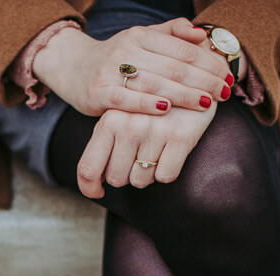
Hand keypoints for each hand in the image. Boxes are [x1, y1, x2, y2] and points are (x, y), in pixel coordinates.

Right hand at [33, 19, 231, 116]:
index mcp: (142, 35)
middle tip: (224, 93)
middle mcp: (127, 50)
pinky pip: (125, 100)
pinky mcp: (98, 93)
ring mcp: (111, 71)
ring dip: (183, 94)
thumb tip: (201, 34)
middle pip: (172, 66)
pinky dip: (146, 104)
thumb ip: (172, 34)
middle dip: (202, 80)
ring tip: (206, 103)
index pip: (182, 48)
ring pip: (154, 83)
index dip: (208, 63)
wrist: (71, 67)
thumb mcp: (142, 39)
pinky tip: (165, 109)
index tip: (227, 76)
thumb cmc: (116, 58)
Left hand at [76, 101, 217, 197]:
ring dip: (147, 173)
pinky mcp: (180, 136)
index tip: (98, 192)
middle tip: (136, 157)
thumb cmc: (149, 104)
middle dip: (125, 174)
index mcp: (109, 121)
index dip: (90, 188)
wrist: (191, 79)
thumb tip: (93, 183)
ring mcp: (155, 131)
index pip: (88, 168)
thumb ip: (104, 144)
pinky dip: (167, 170)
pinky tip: (170, 151)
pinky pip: (165, 176)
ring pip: (141, 180)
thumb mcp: (120, 116)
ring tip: (155, 149)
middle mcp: (129, 126)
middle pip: (116, 179)